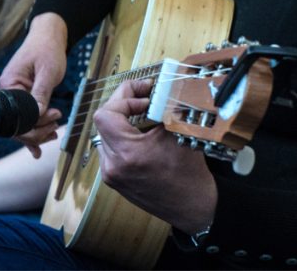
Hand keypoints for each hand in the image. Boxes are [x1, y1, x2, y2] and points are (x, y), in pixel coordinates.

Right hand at [0, 13, 67, 156]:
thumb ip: (41, 93)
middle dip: (36, 131)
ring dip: (36, 132)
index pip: (16, 115)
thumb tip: (38, 114)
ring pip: (20, 123)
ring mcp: (12, 95)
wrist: (48, 36)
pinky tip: (37, 148)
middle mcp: (6, 92)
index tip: (53, 121)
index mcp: (9, 84)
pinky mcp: (21, 96)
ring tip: (53, 135)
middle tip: (55, 130)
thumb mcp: (48, 71)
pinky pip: (23, 118)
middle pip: (16, 123)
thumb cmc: (47, 49)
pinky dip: (32, 130)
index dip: (34, 124)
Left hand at [93, 79, 216, 233]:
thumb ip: (162, 108)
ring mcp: (111, 175)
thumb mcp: (179, 133)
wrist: (193, 206)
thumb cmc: (189, 173)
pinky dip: (122, 136)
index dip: (124, 98)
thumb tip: (154, 89)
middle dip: (123, 105)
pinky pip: (109, 149)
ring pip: (104, 134)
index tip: (144, 96)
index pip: (106, 114)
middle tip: (144, 97)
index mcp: (128, 154)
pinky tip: (140, 134)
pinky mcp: (114, 180)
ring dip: (121, 120)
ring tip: (143, 114)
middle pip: (103, 122)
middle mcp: (113, 166)